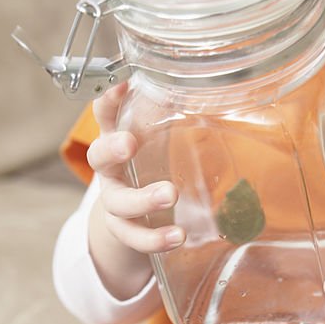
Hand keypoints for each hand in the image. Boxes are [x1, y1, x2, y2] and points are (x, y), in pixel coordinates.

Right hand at [85, 83, 185, 298]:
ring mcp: (114, 200)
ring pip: (117, 202)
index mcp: (118, 138)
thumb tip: (226, 94)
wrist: (135, 217)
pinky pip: (134, 237)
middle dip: (112, 148)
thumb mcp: (162, 142)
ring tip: (171, 195)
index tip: (121, 85)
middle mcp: (110, 169)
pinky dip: (155, 238)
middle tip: (130, 143)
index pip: (107, 114)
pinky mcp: (125, 230)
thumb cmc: (154, 166)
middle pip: (98, 156)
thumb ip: (180, 122)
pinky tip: (178, 236)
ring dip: (142, 199)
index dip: (109, 100)